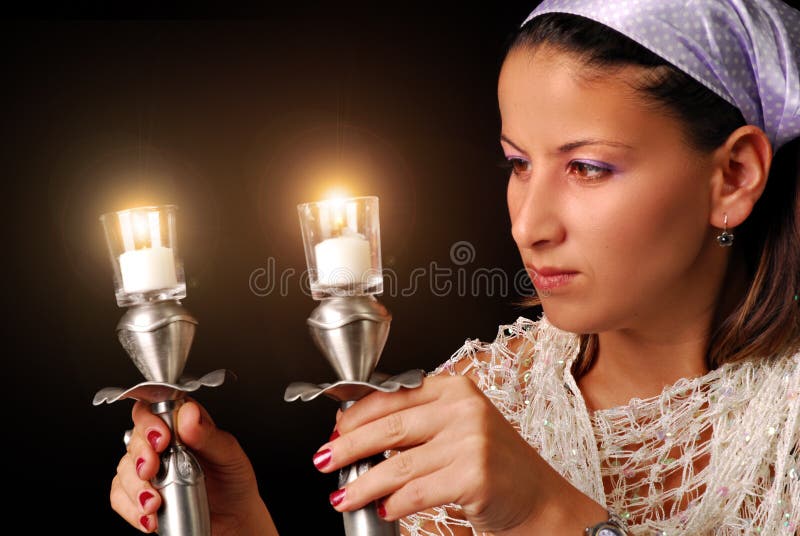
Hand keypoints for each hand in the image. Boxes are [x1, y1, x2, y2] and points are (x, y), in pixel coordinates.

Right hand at [110, 398, 276, 534]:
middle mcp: (163, 445)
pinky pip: (121, 498)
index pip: (153, 410)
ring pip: (124, 470)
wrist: (235, 518)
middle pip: (134, 439)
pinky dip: (131, 509)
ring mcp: (151, 470)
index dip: (149, 421)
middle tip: (153, 471)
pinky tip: (150, 517)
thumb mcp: (229, 455)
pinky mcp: (141, 495)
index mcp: (183, 425)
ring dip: (136, 488)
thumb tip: (190, 414)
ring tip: (156, 503)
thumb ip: (208, 435)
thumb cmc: (234, 481)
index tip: (161, 439)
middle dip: (140, 457)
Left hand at [313, 375, 604, 533]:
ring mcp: (471, 441)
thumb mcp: (460, 429)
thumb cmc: (496, 466)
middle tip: (325, 461)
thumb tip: (359, 433)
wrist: (540, 500)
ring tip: (342, 496)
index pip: (393, 396)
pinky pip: (418, 492)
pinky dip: (394, 504)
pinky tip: (382, 509)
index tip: (335, 432)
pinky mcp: (474, 475)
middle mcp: (463, 409)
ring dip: (362, 484)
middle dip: (349, 447)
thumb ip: (419, 424)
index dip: (357, 416)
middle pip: (390, 427)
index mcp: (456, 389)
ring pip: (398, 465)